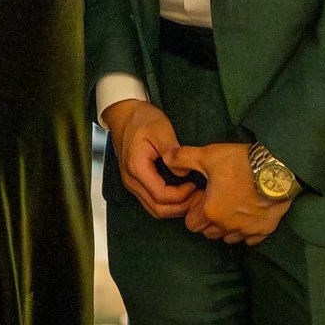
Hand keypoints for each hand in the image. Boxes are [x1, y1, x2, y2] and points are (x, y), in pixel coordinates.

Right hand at [101, 100, 197, 218]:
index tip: (195, 185)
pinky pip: (152, 201)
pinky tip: (182, 194)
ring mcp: (132, 184)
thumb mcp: (160, 129)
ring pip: (154, 209)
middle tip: (199, 198)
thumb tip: (183, 173)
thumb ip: (172, 151)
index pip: (161, 196)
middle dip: (181, 207)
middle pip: (157, 209)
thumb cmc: (142, 120)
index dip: (181, 196)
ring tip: (193, 197)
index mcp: (137, 168)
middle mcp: (131, 181)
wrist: (124, 115)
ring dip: (175, 208)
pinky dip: (168, 203)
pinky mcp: (136, 183)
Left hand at [172, 141, 292, 244]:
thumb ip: (182, 158)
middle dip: (207, 219)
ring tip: (232, 206)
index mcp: (211, 212)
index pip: (191, 223)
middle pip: (208, 232)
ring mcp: (247, 231)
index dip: (194, 209)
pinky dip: (246, 231)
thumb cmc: (240, 163)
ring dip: (225, 227)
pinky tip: (248, 215)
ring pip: (228, 237)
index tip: (203, 195)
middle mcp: (227, 227)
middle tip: (217, 199)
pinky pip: (250, 239)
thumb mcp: (207, 155)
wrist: (277, 169)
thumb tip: (165, 158)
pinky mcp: (264, 231)